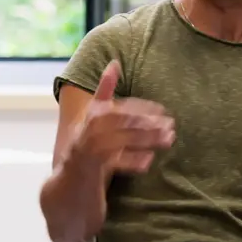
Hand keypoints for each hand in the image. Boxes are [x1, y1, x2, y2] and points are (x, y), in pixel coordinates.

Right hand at [68, 61, 174, 176]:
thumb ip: (105, 89)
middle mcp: (89, 129)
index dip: (141, 108)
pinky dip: (132, 161)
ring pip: (122, 141)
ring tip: (168, 140)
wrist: (71, 179)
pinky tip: (149, 160)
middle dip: (148, 123)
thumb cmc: (87, 142)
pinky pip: (115, 163)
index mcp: (92, 114)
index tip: (162, 110)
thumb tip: (114, 62)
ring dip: (147, 140)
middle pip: (123, 123)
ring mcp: (89, 149)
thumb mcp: (94, 115)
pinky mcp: (92, 168)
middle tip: (170, 125)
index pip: (119, 107)